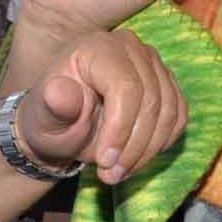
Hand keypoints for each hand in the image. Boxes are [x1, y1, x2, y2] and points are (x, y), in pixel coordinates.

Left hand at [16, 29, 185, 184]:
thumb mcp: (43, 118)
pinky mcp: (166, 82)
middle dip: (134, 147)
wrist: (63, 122)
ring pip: (168, 112)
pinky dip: (160, 144)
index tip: (104, 162)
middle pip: (151, 101)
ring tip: (119, 172)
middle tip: (110, 175)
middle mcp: (129, 46)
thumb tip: (58, 92)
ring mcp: (152, 62)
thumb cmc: (52, 118)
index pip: (126, 88)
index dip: (120, 130)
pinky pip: (177, 117)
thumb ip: (52, 105)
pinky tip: (136, 157)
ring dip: (147, 151)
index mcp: (97, 47)